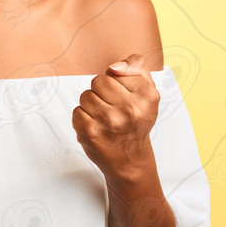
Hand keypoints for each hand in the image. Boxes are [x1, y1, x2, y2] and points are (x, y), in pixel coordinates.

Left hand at [72, 52, 160, 179]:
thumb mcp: (148, 94)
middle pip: (99, 80)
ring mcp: (109, 121)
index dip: (116, 79)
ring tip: (104, 117)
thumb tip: (115, 66)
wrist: (130, 160)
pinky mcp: (91, 132)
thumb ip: (137, 69)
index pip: (117, 70)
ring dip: (91, 105)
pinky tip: (96, 126)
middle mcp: (129, 109)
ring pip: (86, 95)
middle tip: (112, 106)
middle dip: (101, 91)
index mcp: (146, 97)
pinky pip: (77, 110)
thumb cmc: (136, 123)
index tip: (122, 93)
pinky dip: (83, 118)